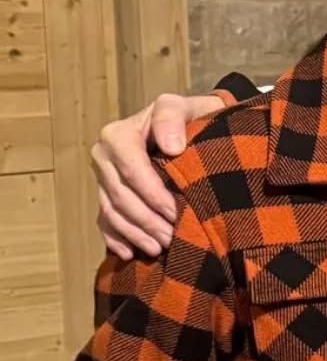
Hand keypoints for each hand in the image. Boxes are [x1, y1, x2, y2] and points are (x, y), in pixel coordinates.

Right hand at [91, 92, 223, 258]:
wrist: (189, 126)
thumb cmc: (189, 117)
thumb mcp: (184, 107)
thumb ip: (172, 117)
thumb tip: (171, 147)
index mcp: (118, 135)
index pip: (132, 170)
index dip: (152, 194)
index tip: (176, 212)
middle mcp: (103, 156)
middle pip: (120, 196)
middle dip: (146, 220)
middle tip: (171, 237)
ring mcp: (103, 179)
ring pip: (112, 212)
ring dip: (135, 234)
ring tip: (160, 248)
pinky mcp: (107, 195)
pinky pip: (106, 222)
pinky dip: (117, 239)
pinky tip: (132, 253)